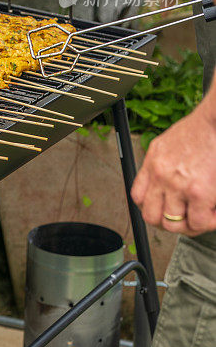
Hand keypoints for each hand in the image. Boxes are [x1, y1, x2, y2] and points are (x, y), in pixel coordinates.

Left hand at [131, 100, 215, 235]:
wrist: (214, 121)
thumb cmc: (200, 131)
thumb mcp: (168, 144)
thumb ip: (163, 163)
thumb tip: (166, 181)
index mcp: (153, 162)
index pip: (138, 196)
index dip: (151, 207)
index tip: (163, 209)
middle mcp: (160, 174)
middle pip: (150, 215)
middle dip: (167, 222)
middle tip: (183, 220)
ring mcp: (177, 185)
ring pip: (173, 224)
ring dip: (189, 225)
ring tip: (202, 217)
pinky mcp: (198, 193)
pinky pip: (198, 223)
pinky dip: (207, 223)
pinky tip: (214, 214)